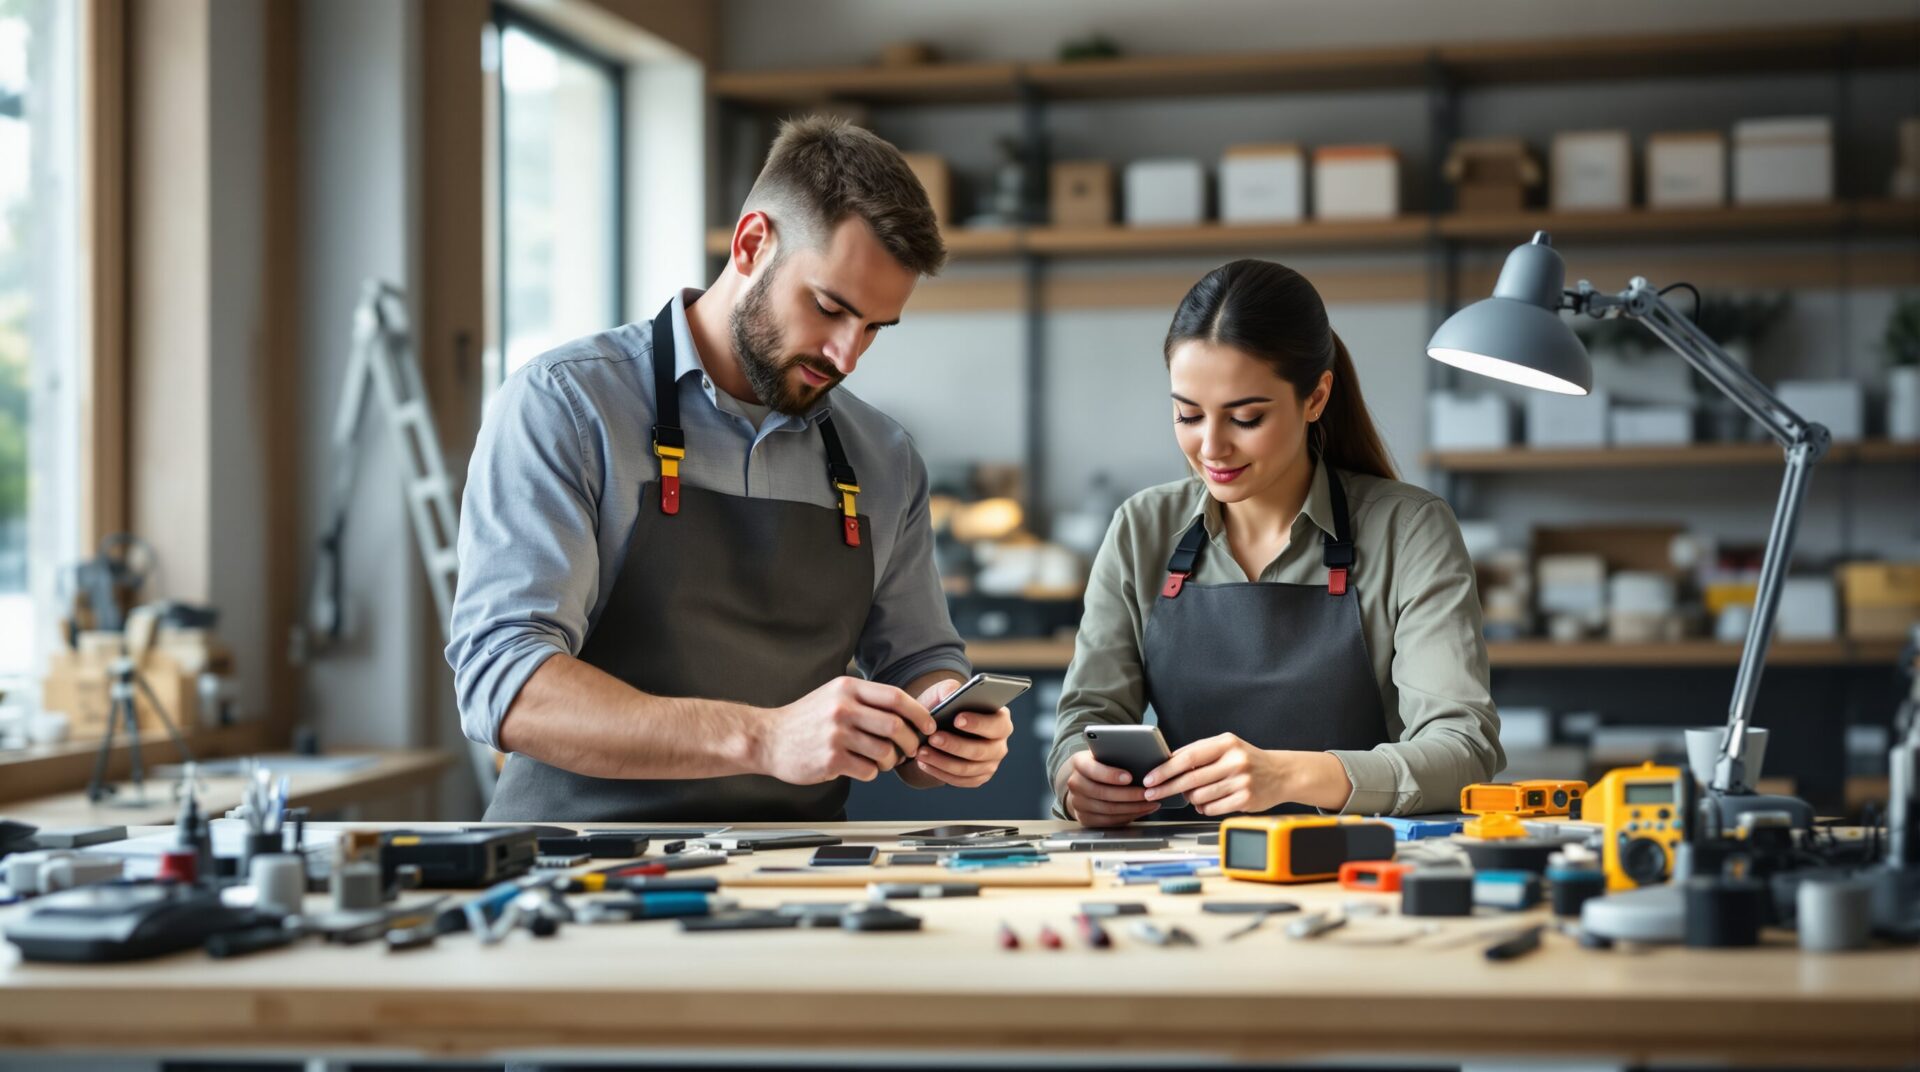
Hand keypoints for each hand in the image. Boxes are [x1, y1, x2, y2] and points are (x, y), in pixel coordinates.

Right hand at [758, 676, 935, 784]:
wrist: (768, 738)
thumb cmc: (806, 719)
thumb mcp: (834, 696)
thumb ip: (867, 700)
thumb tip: (909, 713)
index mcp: (847, 688)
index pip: (896, 698)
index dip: (919, 713)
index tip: (928, 726)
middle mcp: (842, 708)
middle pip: (895, 726)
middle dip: (910, 741)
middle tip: (911, 749)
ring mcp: (836, 735)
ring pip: (884, 751)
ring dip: (891, 761)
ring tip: (885, 761)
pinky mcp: (830, 760)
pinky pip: (868, 770)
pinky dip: (872, 772)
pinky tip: (862, 767)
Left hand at [907, 679, 1012, 788]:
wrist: (939, 726)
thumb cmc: (948, 707)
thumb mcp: (946, 692)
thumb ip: (950, 689)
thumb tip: (951, 694)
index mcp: (1001, 720)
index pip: (997, 724)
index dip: (978, 723)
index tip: (957, 719)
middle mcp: (1000, 745)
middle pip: (981, 751)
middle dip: (955, 745)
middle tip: (933, 738)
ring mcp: (990, 764)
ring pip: (967, 769)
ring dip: (942, 761)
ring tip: (922, 752)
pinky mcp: (977, 778)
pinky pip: (959, 780)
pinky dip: (940, 773)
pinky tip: (924, 763)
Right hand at [1062, 749, 1158, 826]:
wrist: (1082, 781)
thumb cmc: (1099, 764)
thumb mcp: (1103, 754)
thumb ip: (1115, 755)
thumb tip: (1141, 759)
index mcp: (1079, 763)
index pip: (1093, 770)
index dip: (1111, 775)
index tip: (1130, 777)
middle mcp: (1075, 783)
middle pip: (1103, 793)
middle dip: (1129, 795)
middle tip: (1148, 793)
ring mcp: (1077, 803)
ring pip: (1108, 810)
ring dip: (1133, 808)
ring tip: (1150, 802)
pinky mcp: (1084, 818)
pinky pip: (1109, 821)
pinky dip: (1128, 817)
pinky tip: (1141, 810)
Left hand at [1142, 733, 1287, 816]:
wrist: (1282, 774)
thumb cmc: (1247, 759)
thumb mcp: (1226, 747)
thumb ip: (1199, 752)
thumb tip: (1166, 762)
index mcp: (1226, 743)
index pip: (1188, 757)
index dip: (1166, 769)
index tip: (1150, 777)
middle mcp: (1235, 761)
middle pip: (1190, 779)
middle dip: (1166, 787)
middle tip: (1152, 792)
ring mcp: (1241, 782)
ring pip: (1199, 796)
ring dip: (1189, 798)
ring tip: (1192, 794)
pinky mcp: (1246, 800)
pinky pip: (1211, 808)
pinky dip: (1203, 807)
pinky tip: (1206, 802)